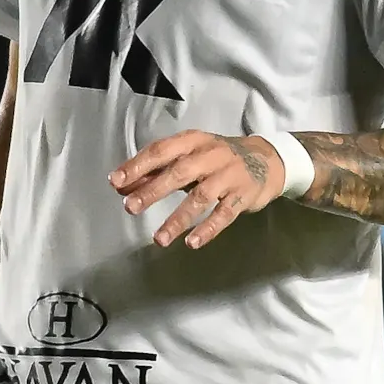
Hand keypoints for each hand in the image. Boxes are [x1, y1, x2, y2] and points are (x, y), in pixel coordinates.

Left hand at [109, 131, 283, 248]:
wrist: (267, 160)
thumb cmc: (217, 159)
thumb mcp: (187, 158)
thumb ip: (155, 172)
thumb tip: (121, 186)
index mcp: (192, 141)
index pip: (160, 151)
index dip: (137, 166)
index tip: (116, 181)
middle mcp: (210, 155)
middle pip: (179, 172)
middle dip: (153, 190)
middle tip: (131, 207)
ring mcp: (228, 176)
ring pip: (200, 197)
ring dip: (178, 218)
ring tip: (159, 238)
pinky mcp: (243, 196)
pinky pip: (224, 214)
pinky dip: (208, 229)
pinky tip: (192, 242)